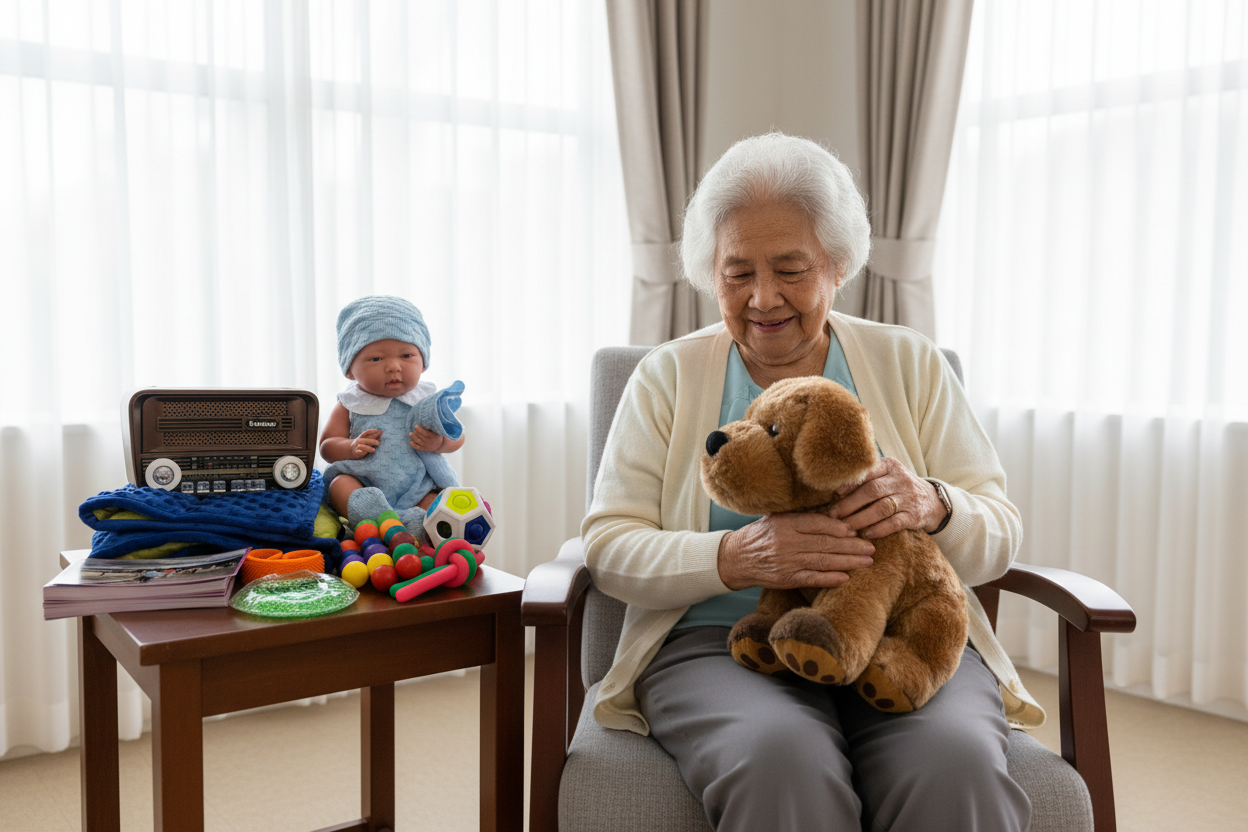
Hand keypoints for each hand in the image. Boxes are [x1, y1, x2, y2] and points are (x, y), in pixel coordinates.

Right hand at [350, 429, 381, 457]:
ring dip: (367, 448)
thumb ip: (372, 436)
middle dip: (371, 441)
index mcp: (361, 436)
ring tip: (374, 450)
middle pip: (364, 440)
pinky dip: (362, 452)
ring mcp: (357, 447)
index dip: (372, 431)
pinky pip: (359, 452)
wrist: (351, 451)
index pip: (366, 433)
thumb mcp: (366, 439)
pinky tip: (366, 453)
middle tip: (378, 443)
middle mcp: (359, 441)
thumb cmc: (362, 444)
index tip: (379, 431)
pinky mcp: (356, 453)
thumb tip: (381, 432)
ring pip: (361, 446)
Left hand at [409, 426, 445, 451]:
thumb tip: (427, 419)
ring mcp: (426, 445)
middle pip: (421, 437)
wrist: (440, 445)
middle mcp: (429, 441)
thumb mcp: (437, 431)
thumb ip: (432, 427)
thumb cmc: (436, 435)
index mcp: (433, 436)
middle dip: (417, 432)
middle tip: (413, 428)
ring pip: (419, 441)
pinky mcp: (424, 449)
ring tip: (410, 433)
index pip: (426, 433)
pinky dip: (414, 445)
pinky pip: (418, 448)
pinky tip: (411, 442)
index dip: (420, 430)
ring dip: (414, 437)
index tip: (416, 426)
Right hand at [717, 512, 874, 590]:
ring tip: (867, 561)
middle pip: (825, 543)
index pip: (817, 523)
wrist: (735, 558)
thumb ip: (802, 515)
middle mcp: (786, 542)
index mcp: (785, 523)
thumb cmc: (761, 534)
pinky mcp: (786, 578)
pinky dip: (830, 578)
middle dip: (851, 546)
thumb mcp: (777, 517)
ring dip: (848, 562)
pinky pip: (812, 578)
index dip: (838, 527)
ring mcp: (787, 562)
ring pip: (822, 561)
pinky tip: (845, 578)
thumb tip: (835, 509)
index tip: (855, 530)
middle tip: (871, 547)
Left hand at [828, 457, 946, 538]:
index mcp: (890, 466)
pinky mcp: (914, 516)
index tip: (836, 493)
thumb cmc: (898, 488)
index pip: (869, 471)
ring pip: (881, 508)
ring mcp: (908, 498)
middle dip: (851, 504)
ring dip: (861, 519)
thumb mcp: (887, 476)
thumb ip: (867, 479)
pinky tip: (867, 534)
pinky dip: (879, 529)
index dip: (851, 483)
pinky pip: (895, 523)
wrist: (932, 501)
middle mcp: (900, 480)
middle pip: (872, 491)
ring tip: (846, 527)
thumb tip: (836, 491)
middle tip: (834, 515)